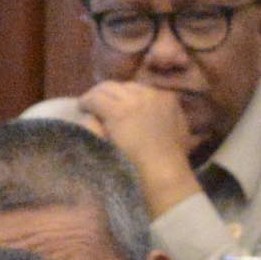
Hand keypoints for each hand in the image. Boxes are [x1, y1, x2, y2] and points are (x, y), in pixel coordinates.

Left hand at [74, 78, 201, 208]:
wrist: (164, 173)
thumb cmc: (172, 160)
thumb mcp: (179, 132)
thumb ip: (169, 118)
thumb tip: (156, 114)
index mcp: (168, 99)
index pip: (140, 89)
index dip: (127, 96)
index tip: (120, 105)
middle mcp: (151, 95)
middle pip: (122, 86)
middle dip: (110, 94)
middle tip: (100, 104)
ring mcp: (133, 102)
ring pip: (106, 89)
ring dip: (96, 96)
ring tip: (88, 105)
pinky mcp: (117, 111)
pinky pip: (95, 99)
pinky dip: (87, 102)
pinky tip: (82, 108)